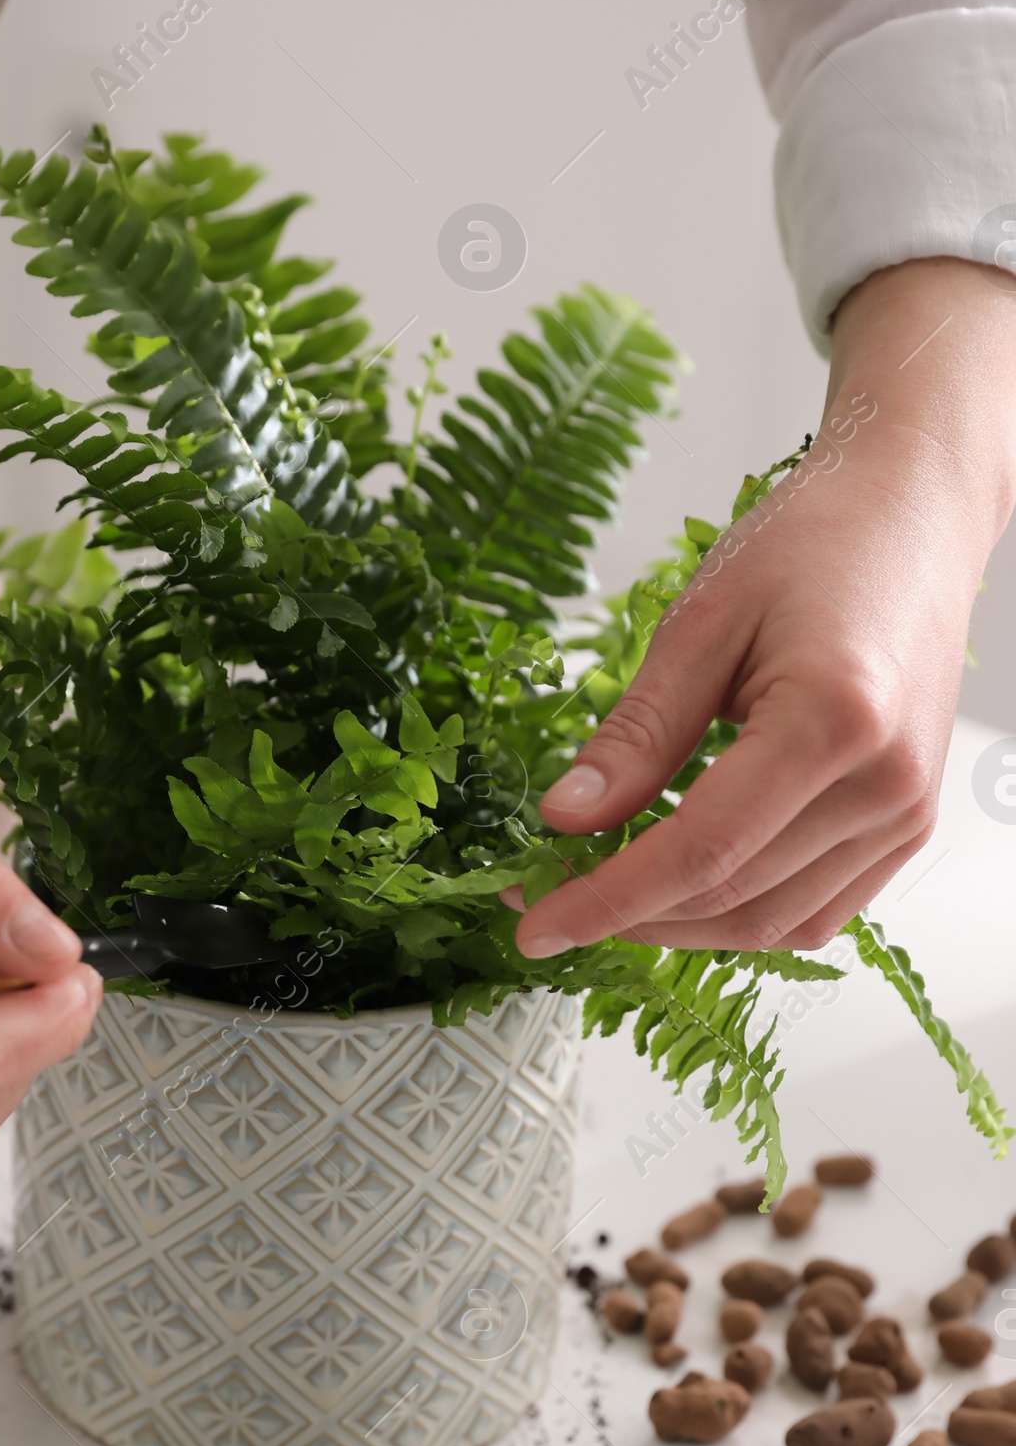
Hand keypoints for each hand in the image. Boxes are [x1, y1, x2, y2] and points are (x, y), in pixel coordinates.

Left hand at [507, 257, 1015, 957]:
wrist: (912, 519)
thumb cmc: (816, 544)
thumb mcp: (700, 624)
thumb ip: (636, 734)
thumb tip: (565, 818)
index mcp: (835, 719)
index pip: (701, 852)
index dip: (607, 900)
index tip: (533, 925)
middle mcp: (885, 783)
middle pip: (732, 898)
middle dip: (628, 915)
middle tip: (544, 899)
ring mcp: (905, 813)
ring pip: (770, 924)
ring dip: (677, 925)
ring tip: (602, 893)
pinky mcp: (907, 826)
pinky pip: (812, 912)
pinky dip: (735, 915)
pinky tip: (676, 889)